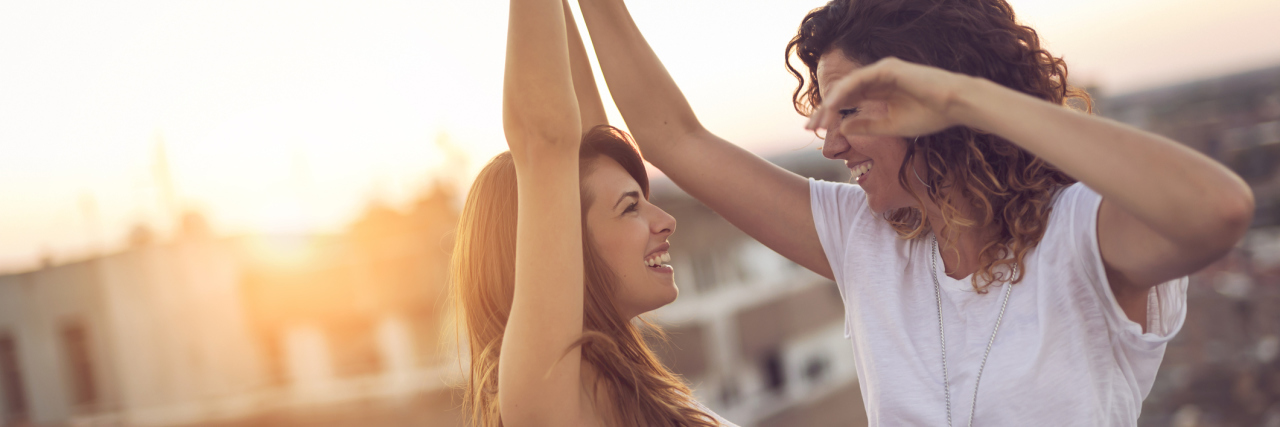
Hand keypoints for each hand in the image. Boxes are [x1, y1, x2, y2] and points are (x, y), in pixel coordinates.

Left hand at [805, 57, 972, 137]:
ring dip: (830, 103)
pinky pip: (858, 80)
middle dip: (825, 110)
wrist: (955, 105)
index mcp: (880, 91)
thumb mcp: (890, 126)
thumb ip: (865, 126)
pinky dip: (844, 93)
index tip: (816, 131)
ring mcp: (882, 71)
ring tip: (818, 120)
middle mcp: (878, 78)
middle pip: (843, 93)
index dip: (831, 114)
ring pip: (848, 86)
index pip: (848, 101)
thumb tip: (840, 128)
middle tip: (808, 127)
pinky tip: (832, 107)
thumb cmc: (930, 115)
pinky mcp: (887, 68)